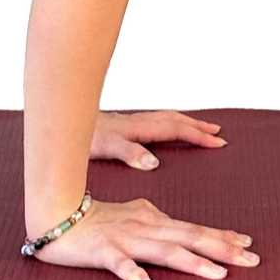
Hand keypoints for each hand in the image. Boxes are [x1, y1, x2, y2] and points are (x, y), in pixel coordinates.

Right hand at [29, 196, 259, 279]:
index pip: (194, 228)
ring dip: (191, 262)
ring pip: (163, 251)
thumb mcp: (130, 213)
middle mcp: (145, 227)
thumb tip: (169, 218)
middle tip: (251, 259)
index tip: (248, 243)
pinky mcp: (103, 251)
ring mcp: (125, 239)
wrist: (56, 215)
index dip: (222, 236)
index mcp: (152, 219)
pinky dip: (133, 274)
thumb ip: (152, 216)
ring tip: (217, 274)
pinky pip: (120, 264)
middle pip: (189, 238)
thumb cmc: (94, 217)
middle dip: (222, 249)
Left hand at [91, 106, 226, 171]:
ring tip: (199, 125)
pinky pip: (153, 120)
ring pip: (164, 117)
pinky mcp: (120, 124)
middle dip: (197, 125)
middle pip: (174, 119)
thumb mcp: (103, 148)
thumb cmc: (80, 138)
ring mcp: (129, 121)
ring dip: (184, 121)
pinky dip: (167, 122)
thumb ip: (128, 153)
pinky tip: (163, 127)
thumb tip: (154, 162)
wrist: (60, 121)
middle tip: (218, 132)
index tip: (218, 142)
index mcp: (137, 128)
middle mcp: (136, 121)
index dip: (197, 136)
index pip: (175, 130)